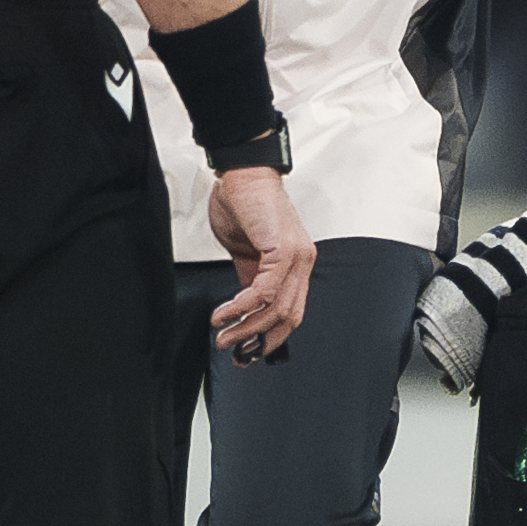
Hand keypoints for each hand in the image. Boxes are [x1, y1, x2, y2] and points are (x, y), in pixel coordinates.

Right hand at [204, 164, 315, 362]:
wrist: (242, 174)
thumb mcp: (247, 252)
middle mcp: (302, 261)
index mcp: (297, 263)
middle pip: (288, 315)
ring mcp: (296, 256)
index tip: (249, 351)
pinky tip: (225, 312)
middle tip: (233, 349)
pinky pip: (264, 290)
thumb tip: (245, 306)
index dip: (271, 335)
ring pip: (276, 307)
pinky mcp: (282, 249)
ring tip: (224, 334)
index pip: (292, 310)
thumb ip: (250, 278)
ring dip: (245, 326)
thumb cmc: (245, 205)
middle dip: (257, 338)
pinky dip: (241, 306)